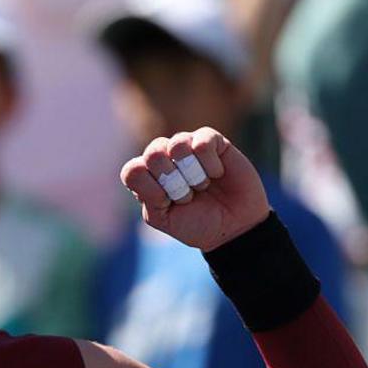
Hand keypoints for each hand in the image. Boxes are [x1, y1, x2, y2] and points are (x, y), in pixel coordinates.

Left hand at [120, 128, 270, 251]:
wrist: (234, 227)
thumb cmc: (196, 223)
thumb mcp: (164, 219)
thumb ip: (147, 196)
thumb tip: (145, 166)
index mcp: (146, 177)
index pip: (132, 171)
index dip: (150, 189)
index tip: (166, 203)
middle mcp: (163, 158)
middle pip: (153, 154)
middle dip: (173, 182)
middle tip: (187, 196)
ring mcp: (186, 146)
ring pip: (178, 145)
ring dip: (193, 174)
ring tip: (202, 186)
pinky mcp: (211, 140)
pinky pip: (203, 143)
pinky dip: (211, 165)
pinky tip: (217, 174)